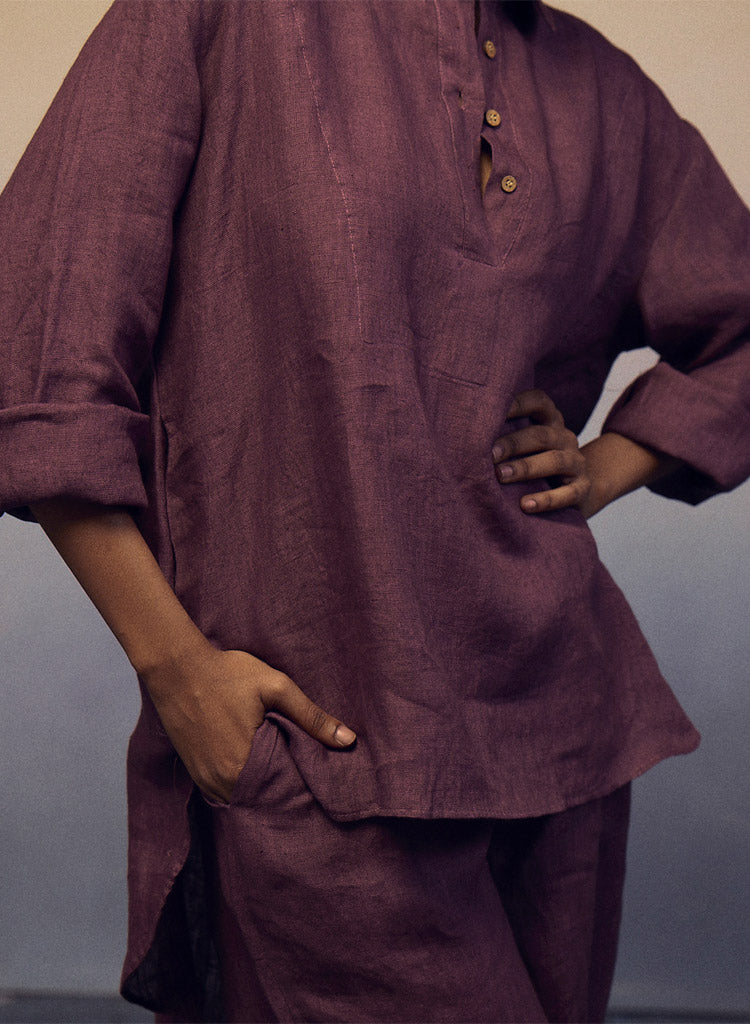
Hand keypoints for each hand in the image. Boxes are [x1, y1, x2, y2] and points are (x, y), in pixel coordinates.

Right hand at [143, 638, 355, 803]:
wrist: (176, 667)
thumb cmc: (227, 673)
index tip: (318, 780)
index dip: (302, 786)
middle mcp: (221, 782)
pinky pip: (224, 789)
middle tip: (303, 774)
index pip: (284, 792)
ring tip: (280, 770)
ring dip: (261, 787)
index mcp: (244, 766)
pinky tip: (254, 766)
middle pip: (263, 797)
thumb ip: (312, 717)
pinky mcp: (193, 771)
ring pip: (243, 796)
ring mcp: (204, 779)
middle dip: (283, 789)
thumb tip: (348, 741)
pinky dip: (240, 782)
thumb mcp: (276, 687)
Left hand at [492, 389, 590, 514]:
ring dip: (525, 468)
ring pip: (554, 461)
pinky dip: (547, 499)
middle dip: (513, 443)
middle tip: (489, 454)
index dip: (517, 404)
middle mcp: (565, 437)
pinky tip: (525, 505)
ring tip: (500, 476)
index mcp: (550, 420)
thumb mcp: (523, 445)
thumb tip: (459, 430)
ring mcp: (576, 462)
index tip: (490, 412)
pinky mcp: (582, 489)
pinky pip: (568, 493)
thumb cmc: (534, 462)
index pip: (539, 401)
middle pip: (541, 435)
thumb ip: (503, 434)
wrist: (575, 490)